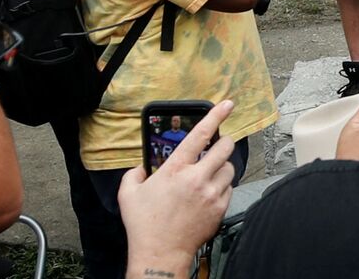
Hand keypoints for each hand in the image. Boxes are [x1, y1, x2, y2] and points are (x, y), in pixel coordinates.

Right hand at [119, 100, 236, 271]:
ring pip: (229, 168)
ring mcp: (211, 194)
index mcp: (175, 170)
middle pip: (224, 148)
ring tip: (209, 174)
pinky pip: (229, 188)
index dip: (215, 116)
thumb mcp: (128, 194)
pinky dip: (223, 186)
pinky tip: (209, 193)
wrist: (160, 255)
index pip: (200, 135)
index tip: (227, 104)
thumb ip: (134, 174)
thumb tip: (142, 168)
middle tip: (218, 144)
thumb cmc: (144, 225)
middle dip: (224, 142)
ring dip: (222, 167)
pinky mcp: (219, 208)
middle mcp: (197, 178)